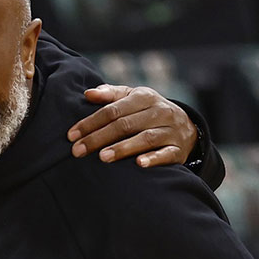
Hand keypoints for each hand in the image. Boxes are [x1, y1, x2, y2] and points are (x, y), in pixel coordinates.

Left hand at [67, 85, 198, 167]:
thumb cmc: (148, 111)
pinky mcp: (178, 149)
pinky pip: (166, 154)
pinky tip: (139, 164)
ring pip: (145, 138)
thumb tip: (87, 94)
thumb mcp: (133, 98)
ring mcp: (170, 130)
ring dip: (123, 148)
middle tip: (78, 150)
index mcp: (144, 97)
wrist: (186, 125)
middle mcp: (159, 111)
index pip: (113, 110)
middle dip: (99, 138)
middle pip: (125, 125)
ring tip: (103, 157)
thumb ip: (111, 95)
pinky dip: (153, 159)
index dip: (91, 122)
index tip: (72, 135)